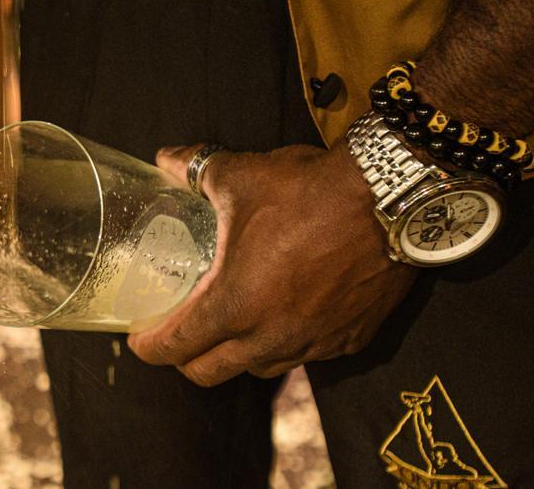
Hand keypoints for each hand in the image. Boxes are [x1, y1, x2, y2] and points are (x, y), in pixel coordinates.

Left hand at [126, 142, 417, 385]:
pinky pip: (306, 356)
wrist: (394, 198)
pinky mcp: (350, 340)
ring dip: (237, 354)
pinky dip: (286, 344)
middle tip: (178, 336)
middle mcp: (271, 337)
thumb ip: (195, 169)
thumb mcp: (241, 175)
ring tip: (229, 327)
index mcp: (235, 305)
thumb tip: (164, 159)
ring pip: (260, 368)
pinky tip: (283, 317)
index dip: (149, 348)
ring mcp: (314, 344)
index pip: (177, 348)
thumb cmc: (311, 191)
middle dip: (186, 360)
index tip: (139, 340)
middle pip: (211, 374)